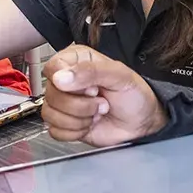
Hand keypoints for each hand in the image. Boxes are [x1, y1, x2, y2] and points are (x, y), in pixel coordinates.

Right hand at [41, 45, 166, 146]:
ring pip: (50, 114)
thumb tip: (60, 78)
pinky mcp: (64, 124)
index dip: (68, 82)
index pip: (52, 68)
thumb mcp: (119, 75)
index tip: (91, 88)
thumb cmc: (134, 95)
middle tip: (100, 101)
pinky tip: (89, 124)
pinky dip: (75, 132)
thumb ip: (90, 71)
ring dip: (79, 119)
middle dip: (80, 104)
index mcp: (76, 60)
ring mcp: (64, 103)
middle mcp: (66, 81)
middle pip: (50, 94)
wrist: (142, 122)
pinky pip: (55, 131)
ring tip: (97, 112)